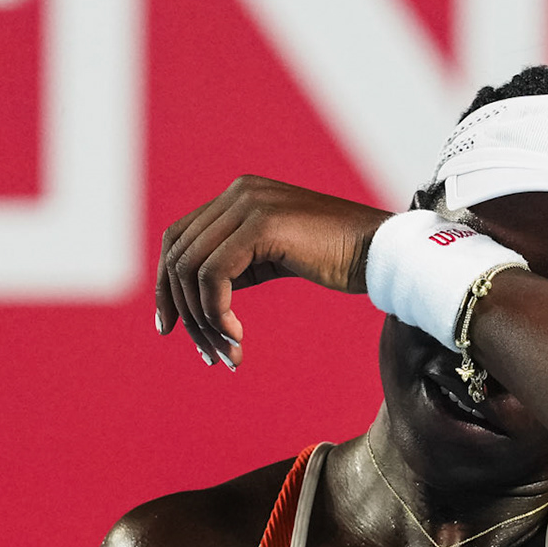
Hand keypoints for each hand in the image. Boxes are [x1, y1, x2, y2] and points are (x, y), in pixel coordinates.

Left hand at [155, 175, 392, 366]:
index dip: (166, 286)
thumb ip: (236, 265)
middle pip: (178, 256)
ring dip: (204, 321)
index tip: (172, 328)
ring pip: (191, 270)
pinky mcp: (261, 226)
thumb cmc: (338, 260)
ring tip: (228, 353)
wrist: (381, 253)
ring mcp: (248, 205)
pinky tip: (239, 337)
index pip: (178, 240)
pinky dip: (218, 313)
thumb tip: (198, 297)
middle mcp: (237, 194)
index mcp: (237, 196)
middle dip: (183, 311)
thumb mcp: (274, 258)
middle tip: (205, 353)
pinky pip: (214, 276)